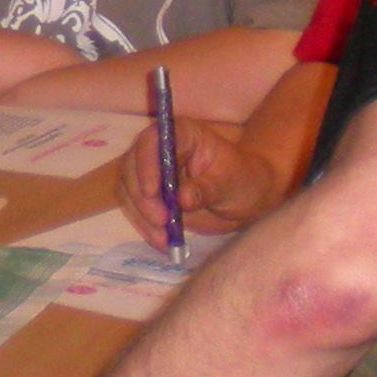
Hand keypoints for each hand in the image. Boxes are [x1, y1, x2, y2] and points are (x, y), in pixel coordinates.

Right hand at [117, 117, 281, 238]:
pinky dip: (144, 226)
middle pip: (133, 165)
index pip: (154, 140)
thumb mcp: (231, 183)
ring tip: (164, 239)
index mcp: (183, 135)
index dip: (147, 163)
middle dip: (142, 196)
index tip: (153, 192)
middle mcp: (162, 149)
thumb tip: (182, 199)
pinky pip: (136, 208)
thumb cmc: (244, 180)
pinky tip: (162, 242)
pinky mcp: (150, 194)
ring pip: (129, 189)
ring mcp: (153, 171)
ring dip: (141, 215)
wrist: (246, 197)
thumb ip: (206, 189)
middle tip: (162, 221)